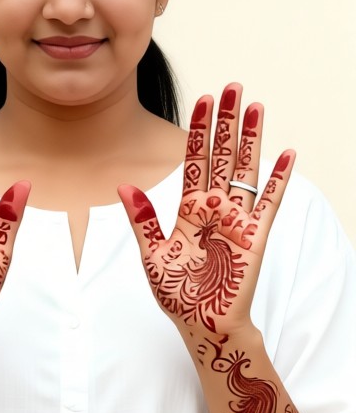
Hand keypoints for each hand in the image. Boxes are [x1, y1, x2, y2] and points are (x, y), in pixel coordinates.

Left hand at [119, 83, 294, 338]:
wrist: (202, 323)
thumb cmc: (177, 294)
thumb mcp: (151, 255)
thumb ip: (143, 220)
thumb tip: (124, 186)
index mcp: (188, 209)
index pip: (195, 160)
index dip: (199, 131)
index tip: (203, 101)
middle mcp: (214, 208)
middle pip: (222, 155)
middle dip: (227, 122)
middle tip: (232, 88)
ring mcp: (237, 219)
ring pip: (245, 170)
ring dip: (251, 139)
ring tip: (255, 107)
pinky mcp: (255, 236)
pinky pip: (270, 202)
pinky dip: (279, 179)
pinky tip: (287, 154)